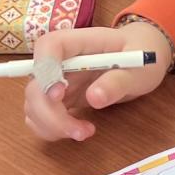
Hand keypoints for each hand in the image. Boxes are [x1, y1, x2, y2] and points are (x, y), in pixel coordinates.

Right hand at [22, 20, 172, 141]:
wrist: (141, 58)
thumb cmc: (140, 56)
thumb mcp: (139, 69)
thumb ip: (118, 82)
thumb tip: (94, 98)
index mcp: (79, 41)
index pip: (49, 46)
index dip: (46, 70)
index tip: (59, 94)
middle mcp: (60, 60)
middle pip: (35, 84)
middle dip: (50, 114)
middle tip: (80, 131)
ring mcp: (56, 80)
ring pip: (33, 105)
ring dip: (51, 126)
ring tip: (85, 132)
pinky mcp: (58, 99)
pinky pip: (40, 116)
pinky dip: (52, 130)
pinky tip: (78, 131)